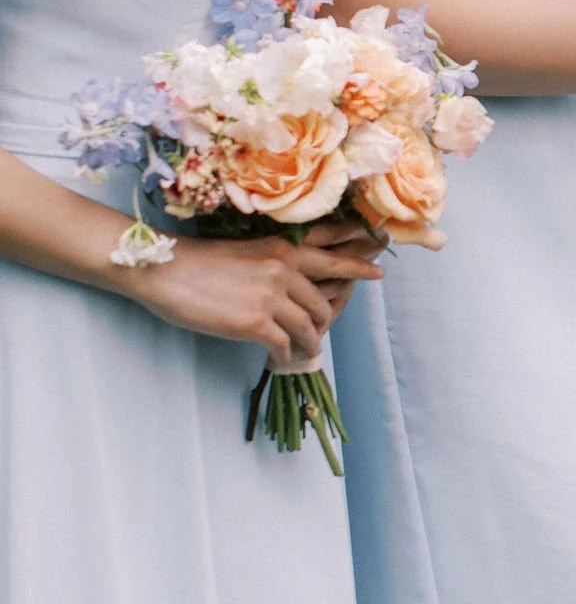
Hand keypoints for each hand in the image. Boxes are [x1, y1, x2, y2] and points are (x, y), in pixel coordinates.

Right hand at [130, 229, 382, 366]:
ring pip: (310, 324)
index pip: (333, 250)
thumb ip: (275, 262)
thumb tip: (294, 284)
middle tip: (329, 324)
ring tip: (309, 347)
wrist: (166, 271)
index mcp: (283, 247)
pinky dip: (287, 353)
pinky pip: (286, 345)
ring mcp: (273, 297)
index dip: (360, 260)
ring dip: (312, 340)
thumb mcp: (248, 250)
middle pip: (327, 294)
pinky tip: (282, 356)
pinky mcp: (257, 324)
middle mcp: (285, 269)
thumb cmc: (199, 260)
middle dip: (333, 312)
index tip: (381, 266)